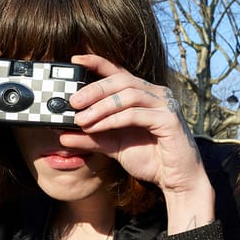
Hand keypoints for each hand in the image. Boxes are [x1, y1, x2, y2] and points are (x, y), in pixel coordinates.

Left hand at [64, 54, 212, 230]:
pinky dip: (112, 119)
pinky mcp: (169, 120)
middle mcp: (156, 94)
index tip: (75, 59)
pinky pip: (135, 114)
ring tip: (80, 119)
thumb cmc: (151, 160)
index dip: (98, 62)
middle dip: (94, 89)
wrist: (176, 180)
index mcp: (145, 95)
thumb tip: (63, 135)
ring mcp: (165, 105)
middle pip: (121, 80)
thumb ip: (92, 138)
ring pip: (128, 94)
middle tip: (72, 101)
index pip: (119, 72)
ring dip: (100, 106)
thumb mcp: (114, 147)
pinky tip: (96, 127)